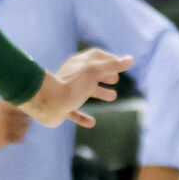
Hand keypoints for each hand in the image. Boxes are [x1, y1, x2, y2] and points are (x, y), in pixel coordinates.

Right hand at [0, 98, 30, 150]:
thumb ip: (1, 102)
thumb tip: (12, 98)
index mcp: (0, 107)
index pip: (18, 107)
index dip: (24, 109)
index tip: (27, 110)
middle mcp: (3, 118)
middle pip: (22, 118)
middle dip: (27, 119)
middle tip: (29, 119)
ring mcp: (3, 129)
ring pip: (21, 129)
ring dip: (25, 128)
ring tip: (26, 127)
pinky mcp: (3, 140)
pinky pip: (17, 139)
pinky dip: (20, 137)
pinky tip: (20, 136)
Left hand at [18, 48, 132, 128]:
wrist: (48, 101)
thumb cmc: (72, 85)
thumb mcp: (94, 72)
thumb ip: (111, 66)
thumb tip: (130, 59)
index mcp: (79, 64)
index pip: (96, 56)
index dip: (109, 58)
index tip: (122, 64)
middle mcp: (73, 76)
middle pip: (91, 73)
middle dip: (104, 74)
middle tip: (116, 79)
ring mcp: (67, 92)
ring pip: (85, 91)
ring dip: (99, 92)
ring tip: (113, 96)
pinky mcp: (63, 108)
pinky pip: (74, 112)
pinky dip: (83, 117)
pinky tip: (91, 122)